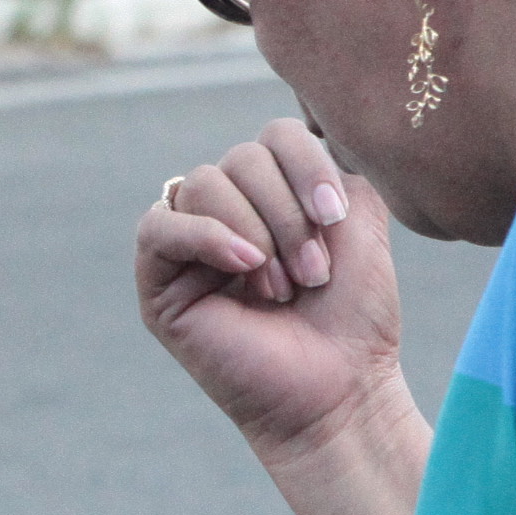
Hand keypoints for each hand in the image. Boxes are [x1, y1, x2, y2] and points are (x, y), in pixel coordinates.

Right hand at [137, 119, 406, 461]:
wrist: (338, 389)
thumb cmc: (353, 317)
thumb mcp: (357, 224)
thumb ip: (331, 166)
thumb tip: (301, 125)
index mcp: (274, 194)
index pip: (274, 136)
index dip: (306, 165)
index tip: (336, 220)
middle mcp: (228, 212)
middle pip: (240, 158)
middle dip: (285, 213)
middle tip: (312, 275)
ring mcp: (189, 246)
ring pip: (204, 184)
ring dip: (256, 232)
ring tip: (283, 287)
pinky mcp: (158, 283)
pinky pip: (159, 226)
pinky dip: (205, 236)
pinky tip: (244, 266)